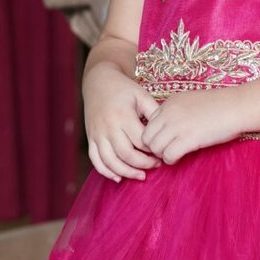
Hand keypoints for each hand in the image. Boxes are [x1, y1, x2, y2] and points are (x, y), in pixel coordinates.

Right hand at [83, 66, 161, 182]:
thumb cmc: (124, 89)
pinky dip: (105, 171)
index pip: (140, 141)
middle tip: (156, 165)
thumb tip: (168, 131)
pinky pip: (95, 160)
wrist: (98, 82)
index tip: (163, 153)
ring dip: (126, 172)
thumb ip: (154, 112)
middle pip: (126, 154)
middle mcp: (108, 127)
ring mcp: (97, 134)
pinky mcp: (91, 138)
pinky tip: (118, 178)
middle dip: (143, 164)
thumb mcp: (141, 95)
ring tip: (141, 176)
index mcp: (123, 116)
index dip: (153, 150)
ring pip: (110, 161)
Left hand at [137, 89, 242, 165]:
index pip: (148, 123)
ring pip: (154, 148)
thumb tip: (168, 128)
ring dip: (162, 154)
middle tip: (166, 150)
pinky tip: (179, 157)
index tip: (165, 140)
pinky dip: (171, 160)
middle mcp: (169, 113)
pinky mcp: (188, 139)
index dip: (155, 135)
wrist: (238, 106)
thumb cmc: (220, 105)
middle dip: (153, 147)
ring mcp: (177, 126)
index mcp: (169, 103)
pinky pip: (167, 155)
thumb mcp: (192, 101)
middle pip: (146, 136)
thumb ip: (177, 112)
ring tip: (173, 154)